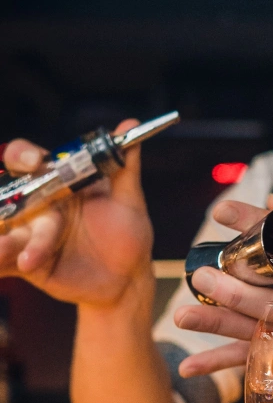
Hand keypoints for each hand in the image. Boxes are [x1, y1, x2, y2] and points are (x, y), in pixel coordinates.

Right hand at [0, 120, 153, 307]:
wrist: (127, 277)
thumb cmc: (128, 234)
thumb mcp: (129, 201)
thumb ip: (124, 166)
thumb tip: (130, 125)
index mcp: (56, 183)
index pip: (27, 161)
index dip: (24, 156)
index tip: (36, 161)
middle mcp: (37, 206)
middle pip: (8, 195)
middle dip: (3, 201)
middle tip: (8, 212)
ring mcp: (30, 235)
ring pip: (5, 230)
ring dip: (2, 239)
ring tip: (3, 248)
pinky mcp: (28, 264)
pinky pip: (5, 263)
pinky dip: (0, 264)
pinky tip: (5, 265)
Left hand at [175, 193, 272, 375]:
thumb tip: (272, 201)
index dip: (256, 225)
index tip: (221, 212)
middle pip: (271, 294)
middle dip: (233, 286)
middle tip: (200, 273)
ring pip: (255, 327)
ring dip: (217, 323)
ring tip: (182, 316)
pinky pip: (252, 358)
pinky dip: (219, 363)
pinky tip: (189, 367)